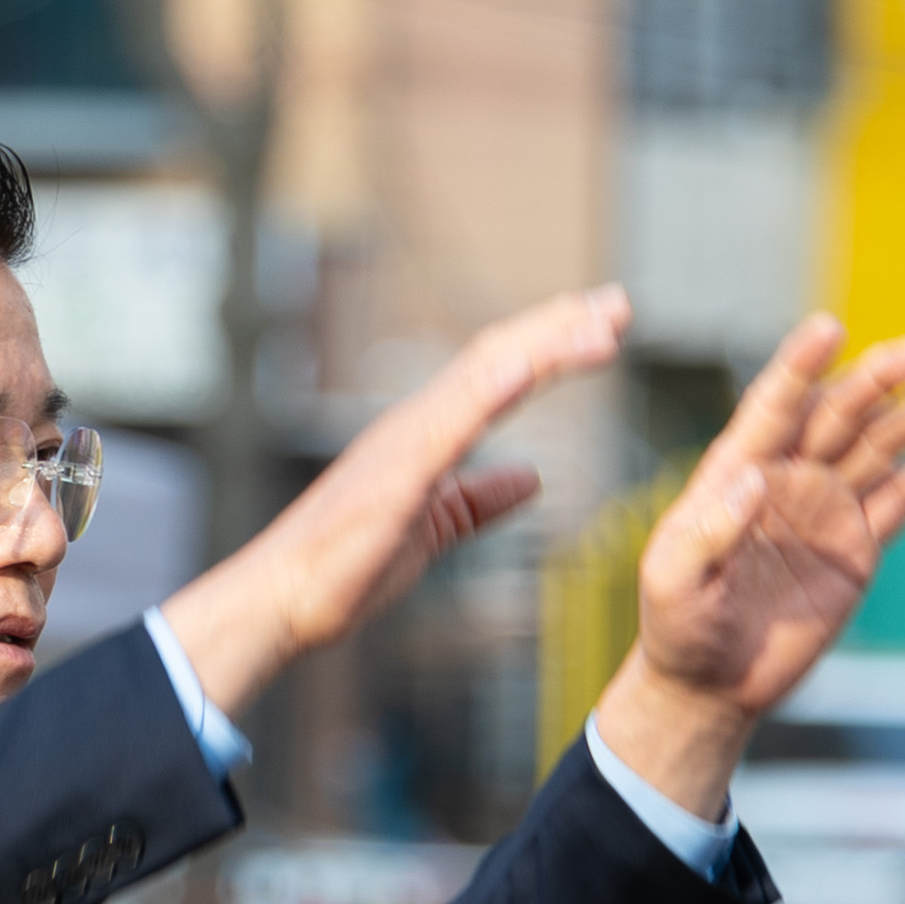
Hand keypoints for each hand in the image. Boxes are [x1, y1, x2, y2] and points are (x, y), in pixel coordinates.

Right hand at [154, 287, 629, 715]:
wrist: (284, 600)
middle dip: (560, 326)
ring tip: (600, 326)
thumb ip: (481, 500)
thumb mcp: (436, 529)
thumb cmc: (345, 568)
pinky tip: (527, 369)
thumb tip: (534, 478)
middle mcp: (415, 423)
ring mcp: (403, 443)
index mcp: (425, 435)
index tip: (605, 327)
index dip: (552, 344)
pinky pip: (447, 425)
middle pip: (497, 356)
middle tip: (620, 303)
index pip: (497, 372)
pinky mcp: (394, 475)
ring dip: (544, 345)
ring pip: (482, 375)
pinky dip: (488, 390)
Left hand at [590, 315, 904, 814]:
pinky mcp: (856, 547)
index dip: (800, 366)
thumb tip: (755, 477)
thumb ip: (709, 529)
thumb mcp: (673, 579)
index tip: (829, 328)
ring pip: (877, 448)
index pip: (771, 406)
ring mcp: (825, 509)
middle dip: (877, 381)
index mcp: (735, 473)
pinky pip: (900, 502)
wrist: (710, 683)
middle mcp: (786, 478)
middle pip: (838, 414)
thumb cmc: (676, 627)